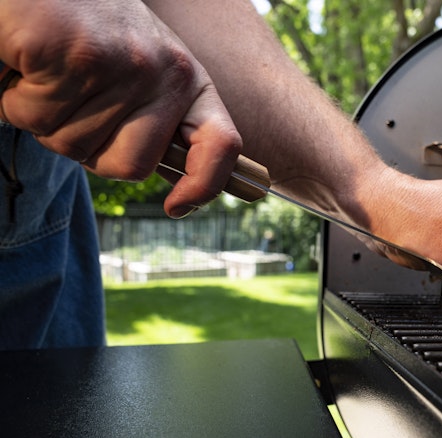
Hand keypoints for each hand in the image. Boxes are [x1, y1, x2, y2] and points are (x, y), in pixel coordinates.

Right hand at [0, 0, 240, 217]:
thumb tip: (173, 186)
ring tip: (47, 71)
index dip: (204, 185)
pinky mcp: (77, 52)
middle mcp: (166, 72)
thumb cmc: (86, 28)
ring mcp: (125, 63)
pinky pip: (35, 114)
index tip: (177, 206)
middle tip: (70, 102)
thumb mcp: (139, 72)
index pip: (221, 145)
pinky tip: (25, 61)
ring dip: (42, 117)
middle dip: (87, 148)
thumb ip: (154, 120)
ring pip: (71, 144)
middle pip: (130, 166)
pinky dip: (13, 97)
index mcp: (187, 81)